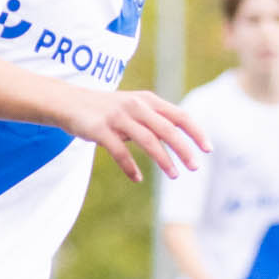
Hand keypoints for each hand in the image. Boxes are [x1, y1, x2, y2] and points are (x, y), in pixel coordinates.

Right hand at [62, 88, 208, 182]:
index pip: (180, 116)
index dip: (196, 132)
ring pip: (148, 140)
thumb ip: (156, 121)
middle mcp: (136, 106)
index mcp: (148, 100)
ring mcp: (118, 116)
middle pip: (168, 130)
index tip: (208, 149)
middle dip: (184, 150)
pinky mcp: (100, 129)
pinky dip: (130, 166)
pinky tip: (137, 178)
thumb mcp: (135, 110)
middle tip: (195, 168)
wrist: (69, 102)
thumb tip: (181, 141)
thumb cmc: (108, 110)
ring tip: (174, 175)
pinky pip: (120, 151)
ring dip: (164, 160)